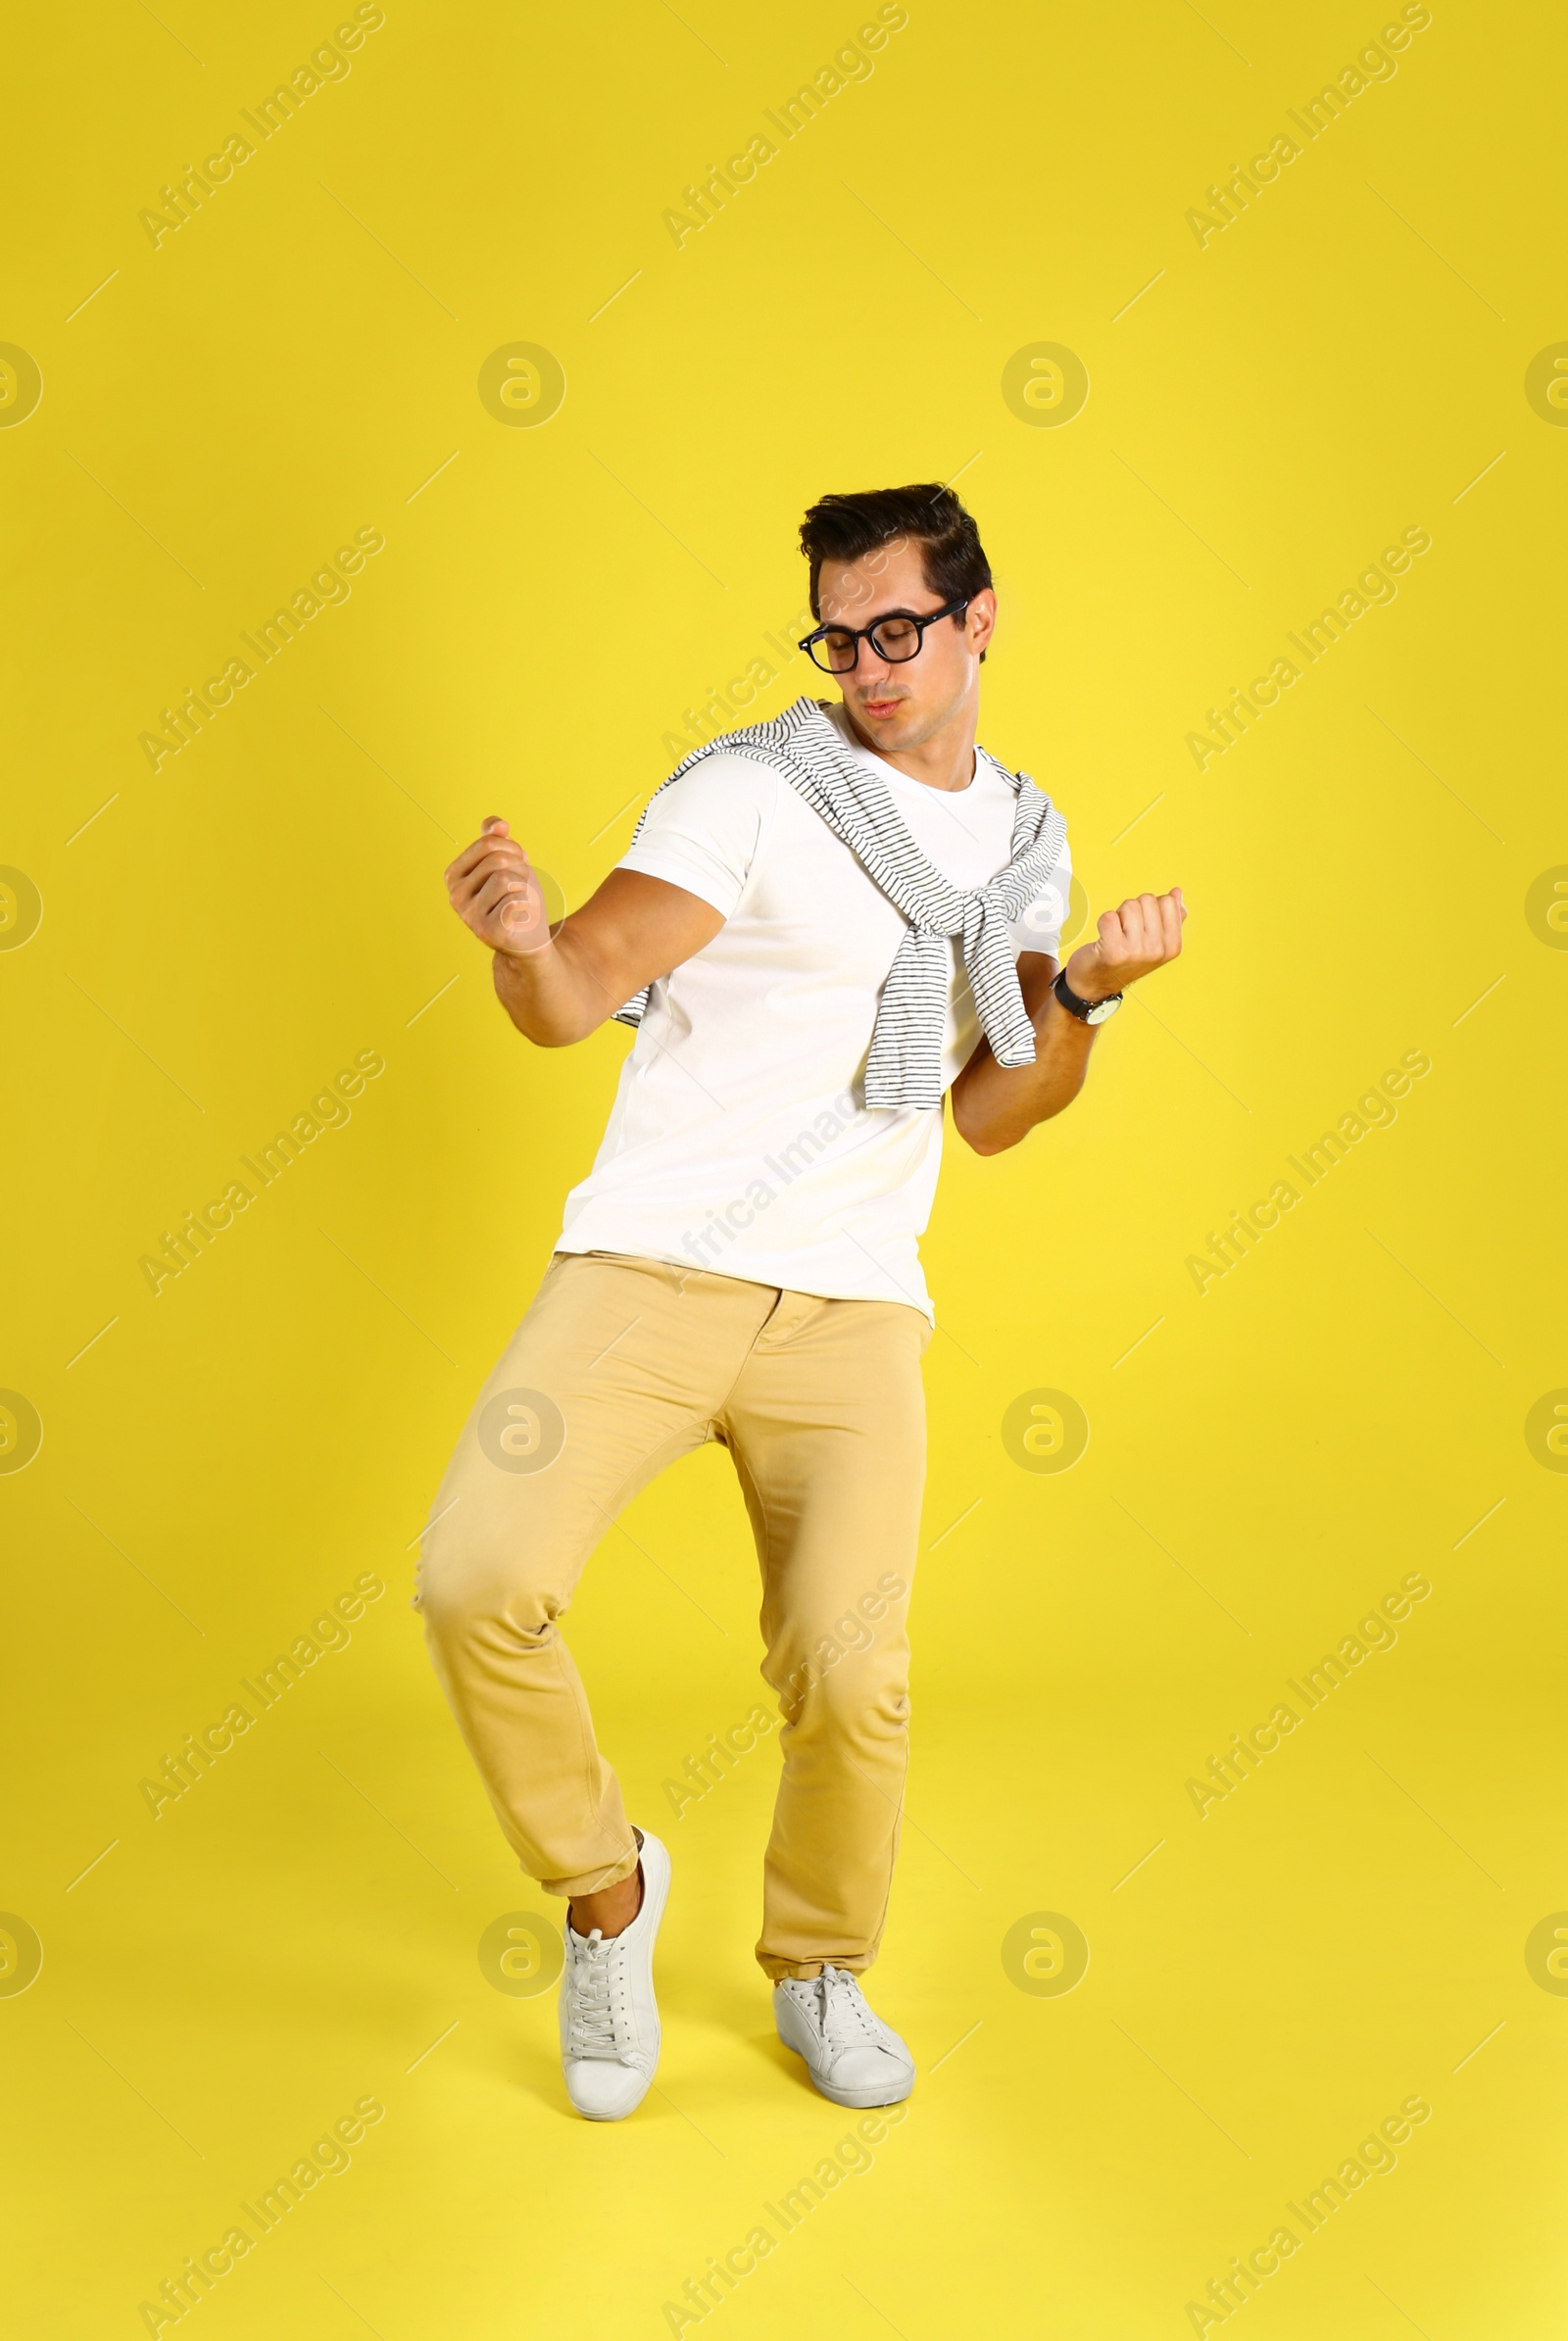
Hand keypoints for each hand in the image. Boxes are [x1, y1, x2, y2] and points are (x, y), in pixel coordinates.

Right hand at [445, 817, 551, 955]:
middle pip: (497, 860)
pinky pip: (515, 901)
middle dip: (520, 868)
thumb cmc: (516, 896)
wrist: (528, 937)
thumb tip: (499, 824)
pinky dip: (527, 905)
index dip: (512, 849)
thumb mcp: (508, 861)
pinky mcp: (488, 932)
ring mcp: (469, 916)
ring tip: (521, 900)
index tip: (518, 864)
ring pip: (507, 880)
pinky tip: (522, 916)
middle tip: (522, 885)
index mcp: (453, 875)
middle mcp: (455, 896)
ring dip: (525, 887)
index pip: (487, 844)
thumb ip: (497, 839)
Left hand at [1064, 887, 1184, 1002]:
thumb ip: (1170, 917)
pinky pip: (1109, 917)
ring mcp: (1136, 951)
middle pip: (1147, 900)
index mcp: (1172, 946)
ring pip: (1129, 905)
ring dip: (1118, 916)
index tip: (1142, 926)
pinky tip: (1104, 938)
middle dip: (1133, 910)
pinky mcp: (1113, 951)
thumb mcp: (1154, 941)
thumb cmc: (1125, 959)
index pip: (1167, 901)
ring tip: (1116, 934)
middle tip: (1126, 931)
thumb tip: (1177, 893)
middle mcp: (1157, 950)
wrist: (1097, 984)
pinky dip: (1103, 922)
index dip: (1150, 908)